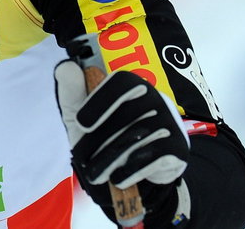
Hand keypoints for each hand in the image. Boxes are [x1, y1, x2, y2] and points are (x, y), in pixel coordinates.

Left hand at [54, 60, 188, 217]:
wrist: (135, 172)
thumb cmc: (104, 136)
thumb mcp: (81, 115)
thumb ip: (71, 92)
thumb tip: (66, 67)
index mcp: (131, 84)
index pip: (122, 82)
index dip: (100, 101)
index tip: (81, 124)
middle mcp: (154, 98)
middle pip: (128, 113)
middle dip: (100, 139)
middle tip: (83, 158)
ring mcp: (169, 122)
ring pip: (138, 137)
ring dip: (112, 158)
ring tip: (97, 173)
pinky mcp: (179, 147)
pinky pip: (155, 156)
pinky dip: (132, 169)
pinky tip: (119, 177)